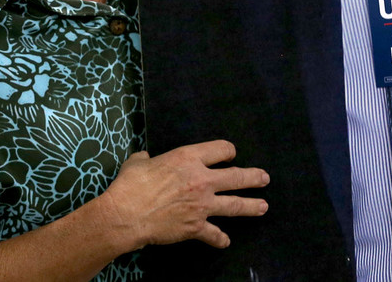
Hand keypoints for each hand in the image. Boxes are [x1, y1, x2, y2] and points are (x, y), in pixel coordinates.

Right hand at [99, 140, 267, 250]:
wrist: (127, 215)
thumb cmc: (130, 185)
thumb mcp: (138, 162)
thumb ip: (147, 159)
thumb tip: (146, 159)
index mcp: (188, 159)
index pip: (220, 150)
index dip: (227, 150)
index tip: (230, 154)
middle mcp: (201, 180)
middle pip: (236, 177)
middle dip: (253, 177)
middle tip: (264, 178)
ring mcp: (202, 205)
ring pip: (235, 205)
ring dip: (252, 206)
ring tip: (263, 206)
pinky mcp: (197, 227)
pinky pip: (214, 234)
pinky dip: (221, 239)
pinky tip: (226, 241)